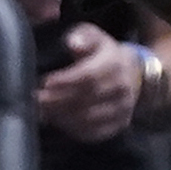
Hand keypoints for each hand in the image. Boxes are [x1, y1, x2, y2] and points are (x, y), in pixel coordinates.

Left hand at [31, 22, 144, 145]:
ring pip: (89, 119)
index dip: (66, 81)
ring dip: (62, 116)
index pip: (90, 76)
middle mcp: (123, 88)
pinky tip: (57, 121)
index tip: (46, 82)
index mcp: (116, 64)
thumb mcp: (94, 37)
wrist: (132, 73)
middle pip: (87, 99)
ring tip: (43, 111)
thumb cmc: (103, 54)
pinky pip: (94, 133)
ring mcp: (123, 108)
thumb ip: (82, 36)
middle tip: (37, 99)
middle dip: (58, 100)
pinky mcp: (119, 124)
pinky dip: (72, 130)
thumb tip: (74, 43)